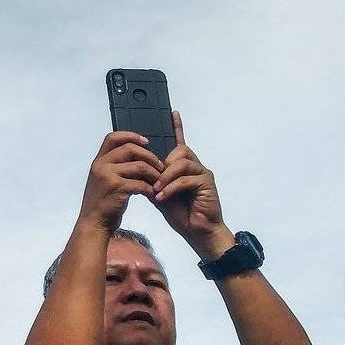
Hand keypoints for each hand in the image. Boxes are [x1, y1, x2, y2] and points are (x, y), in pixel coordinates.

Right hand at [78, 132, 161, 232]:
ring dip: (154, 173)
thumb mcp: (104, 180)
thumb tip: (140, 157)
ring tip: (160, 181)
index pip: (113, 137)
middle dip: (149, 156)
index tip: (146, 142)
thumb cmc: (103, 202)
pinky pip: (141, 183)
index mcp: (98, 161)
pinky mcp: (117, 188)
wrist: (94, 222)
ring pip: (139, 166)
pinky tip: (154, 194)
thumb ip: (116, 167)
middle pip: (130, 148)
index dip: (131, 136)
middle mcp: (101, 165)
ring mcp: (108, 176)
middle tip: (160, 166)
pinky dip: (150, 189)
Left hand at [151, 112, 233, 258]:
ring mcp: (202, 173)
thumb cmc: (181, 214)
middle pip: (179, 150)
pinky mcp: (207, 183)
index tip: (172, 112)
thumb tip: (137, 169)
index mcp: (183, 167)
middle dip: (162, 164)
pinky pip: (186, 179)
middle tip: (153, 182)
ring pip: (181, 163)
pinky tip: (163, 197)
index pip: (180, 142)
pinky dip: (171, 188)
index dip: (177, 127)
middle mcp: (195, 166)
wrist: (197, 232)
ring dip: (165, 177)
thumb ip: (151, 180)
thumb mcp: (159, 195)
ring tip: (157, 192)